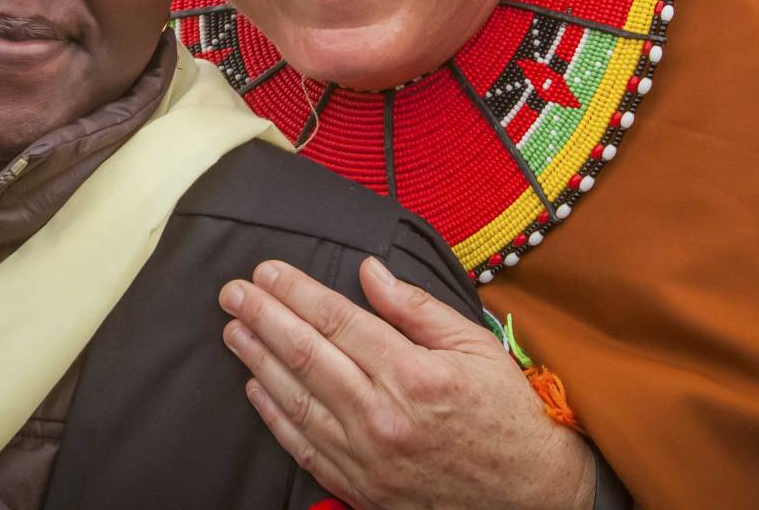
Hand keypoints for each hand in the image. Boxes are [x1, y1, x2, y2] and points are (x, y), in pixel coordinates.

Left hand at [219, 258, 594, 509]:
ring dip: (258, 360)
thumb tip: (369, 271)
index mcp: (413, 375)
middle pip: (307, 355)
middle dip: (263, 318)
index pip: (338, 321)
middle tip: (232, 292)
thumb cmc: (505, 413)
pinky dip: (274, 414)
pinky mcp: (360, 486)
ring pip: (296, 399)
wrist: (526, 495)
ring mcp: (367, 457)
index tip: (268, 271)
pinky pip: (304, 446)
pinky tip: (255, 385)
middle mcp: (383, 417)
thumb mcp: (474, 345)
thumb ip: (416, 307)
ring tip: (234, 329)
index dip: (297, 292)